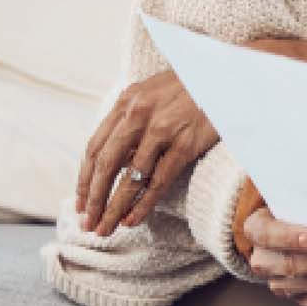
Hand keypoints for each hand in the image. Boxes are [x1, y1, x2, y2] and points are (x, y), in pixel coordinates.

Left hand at [75, 71, 218, 235]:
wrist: (225, 76)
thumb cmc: (190, 85)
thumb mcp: (152, 93)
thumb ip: (131, 118)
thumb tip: (115, 159)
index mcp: (126, 102)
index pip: (95, 147)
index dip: (85, 179)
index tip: (81, 203)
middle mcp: (138, 114)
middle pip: (106, 165)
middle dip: (93, 199)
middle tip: (87, 224)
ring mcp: (162, 129)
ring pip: (130, 178)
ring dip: (114, 207)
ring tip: (106, 229)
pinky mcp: (184, 144)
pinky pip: (158, 181)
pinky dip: (143, 204)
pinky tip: (133, 219)